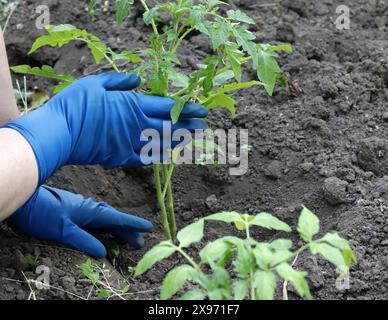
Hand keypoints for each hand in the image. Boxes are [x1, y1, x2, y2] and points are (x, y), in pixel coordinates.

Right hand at [3, 73, 207, 184]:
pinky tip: (167, 154)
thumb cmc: (76, 104)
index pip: (167, 107)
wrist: (60, 133)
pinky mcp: (120, 157)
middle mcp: (136, 126)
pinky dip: (157, 156)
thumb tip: (138, 80)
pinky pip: (144, 158)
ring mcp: (130, 144)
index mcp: (133, 106)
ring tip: (189, 138)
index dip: (187, 109)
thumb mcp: (96, 83)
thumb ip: (119, 82)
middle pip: (169, 126)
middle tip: (202, 126)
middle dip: (188, 125)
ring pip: (160, 143)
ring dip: (177, 140)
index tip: (202, 111)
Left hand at [9, 185, 152, 257]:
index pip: (117, 219)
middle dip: (127, 230)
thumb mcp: (63, 230)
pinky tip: (104, 231)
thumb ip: (84, 241)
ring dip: (117, 229)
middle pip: (114, 220)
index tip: (148, 227)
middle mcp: (89, 209)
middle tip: (140, 241)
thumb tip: (103, 252)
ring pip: (105, 220)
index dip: (133, 224)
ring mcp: (82, 209)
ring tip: (127, 238)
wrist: (26, 199)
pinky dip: (105, 226)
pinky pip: (96, 220)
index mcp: (91, 212)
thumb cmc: (43, 213)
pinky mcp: (74, 211)